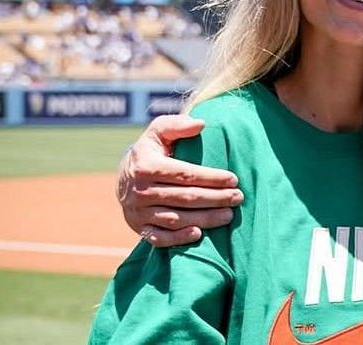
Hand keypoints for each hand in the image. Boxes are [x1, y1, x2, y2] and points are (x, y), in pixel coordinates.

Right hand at [118, 114, 242, 246]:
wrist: (124, 175)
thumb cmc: (150, 150)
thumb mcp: (158, 131)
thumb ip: (177, 125)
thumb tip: (201, 124)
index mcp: (146, 167)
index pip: (185, 174)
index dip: (211, 178)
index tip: (233, 179)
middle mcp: (141, 191)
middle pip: (185, 198)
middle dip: (215, 199)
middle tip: (238, 198)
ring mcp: (138, 212)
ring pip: (176, 219)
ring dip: (205, 219)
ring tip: (229, 215)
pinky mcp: (138, 227)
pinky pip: (159, 237)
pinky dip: (178, 238)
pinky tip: (199, 234)